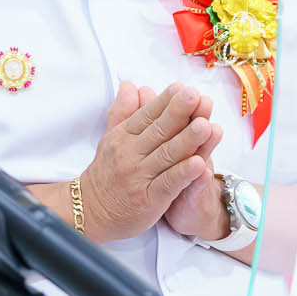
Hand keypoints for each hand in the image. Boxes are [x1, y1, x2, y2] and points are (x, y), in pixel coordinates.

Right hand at [75, 83, 221, 243]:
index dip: (165, 101)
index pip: (147, 115)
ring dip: (187, 140)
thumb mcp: (110, 138)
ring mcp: (139, 176)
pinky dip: (183, 173)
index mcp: (123, 137)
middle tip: (194, 95)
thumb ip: (123, 111)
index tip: (182, 87)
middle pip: (158, 131)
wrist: (90, 210)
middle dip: (178, 113)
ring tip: (205, 125)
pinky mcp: (149, 198)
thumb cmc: (105, 173)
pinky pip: (168, 183)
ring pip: (166, 155)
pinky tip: (198, 163)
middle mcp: (130, 153)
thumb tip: (129, 85)